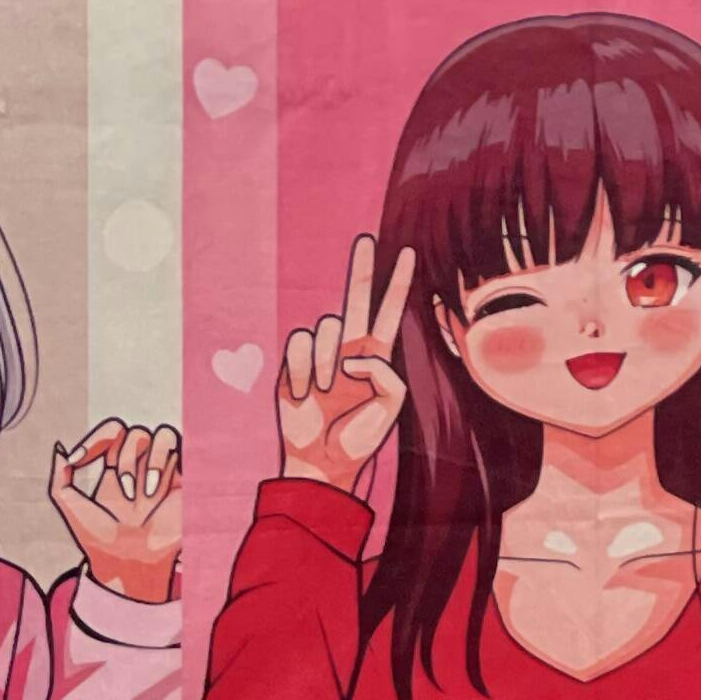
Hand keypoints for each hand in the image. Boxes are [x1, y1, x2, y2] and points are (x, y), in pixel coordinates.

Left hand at [50, 417, 183, 602]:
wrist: (128, 562)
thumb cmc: (99, 540)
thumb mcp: (70, 507)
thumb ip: (59, 478)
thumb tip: (60, 449)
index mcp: (118, 468)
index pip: (112, 431)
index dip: (94, 439)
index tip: (76, 459)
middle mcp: (143, 466)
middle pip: (135, 432)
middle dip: (126, 459)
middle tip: (126, 494)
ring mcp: (165, 471)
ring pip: (160, 433)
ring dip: (147, 460)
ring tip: (143, 493)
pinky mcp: (186, 478)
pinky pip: (178, 447)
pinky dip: (162, 461)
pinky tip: (154, 491)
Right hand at [278, 232, 414, 494]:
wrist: (323, 461)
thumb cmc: (359, 437)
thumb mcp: (390, 406)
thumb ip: (385, 372)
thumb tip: (352, 354)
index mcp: (376, 356)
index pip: (389, 312)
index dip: (397, 284)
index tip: (407, 253)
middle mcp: (348, 348)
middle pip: (356, 298)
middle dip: (361, 268)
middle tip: (367, 239)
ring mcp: (320, 353)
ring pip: (326, 327)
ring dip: (325, 362)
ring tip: (324, 392)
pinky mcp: (293, 362)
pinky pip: (299, 343)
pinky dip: (302, 369)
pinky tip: (304, 394)